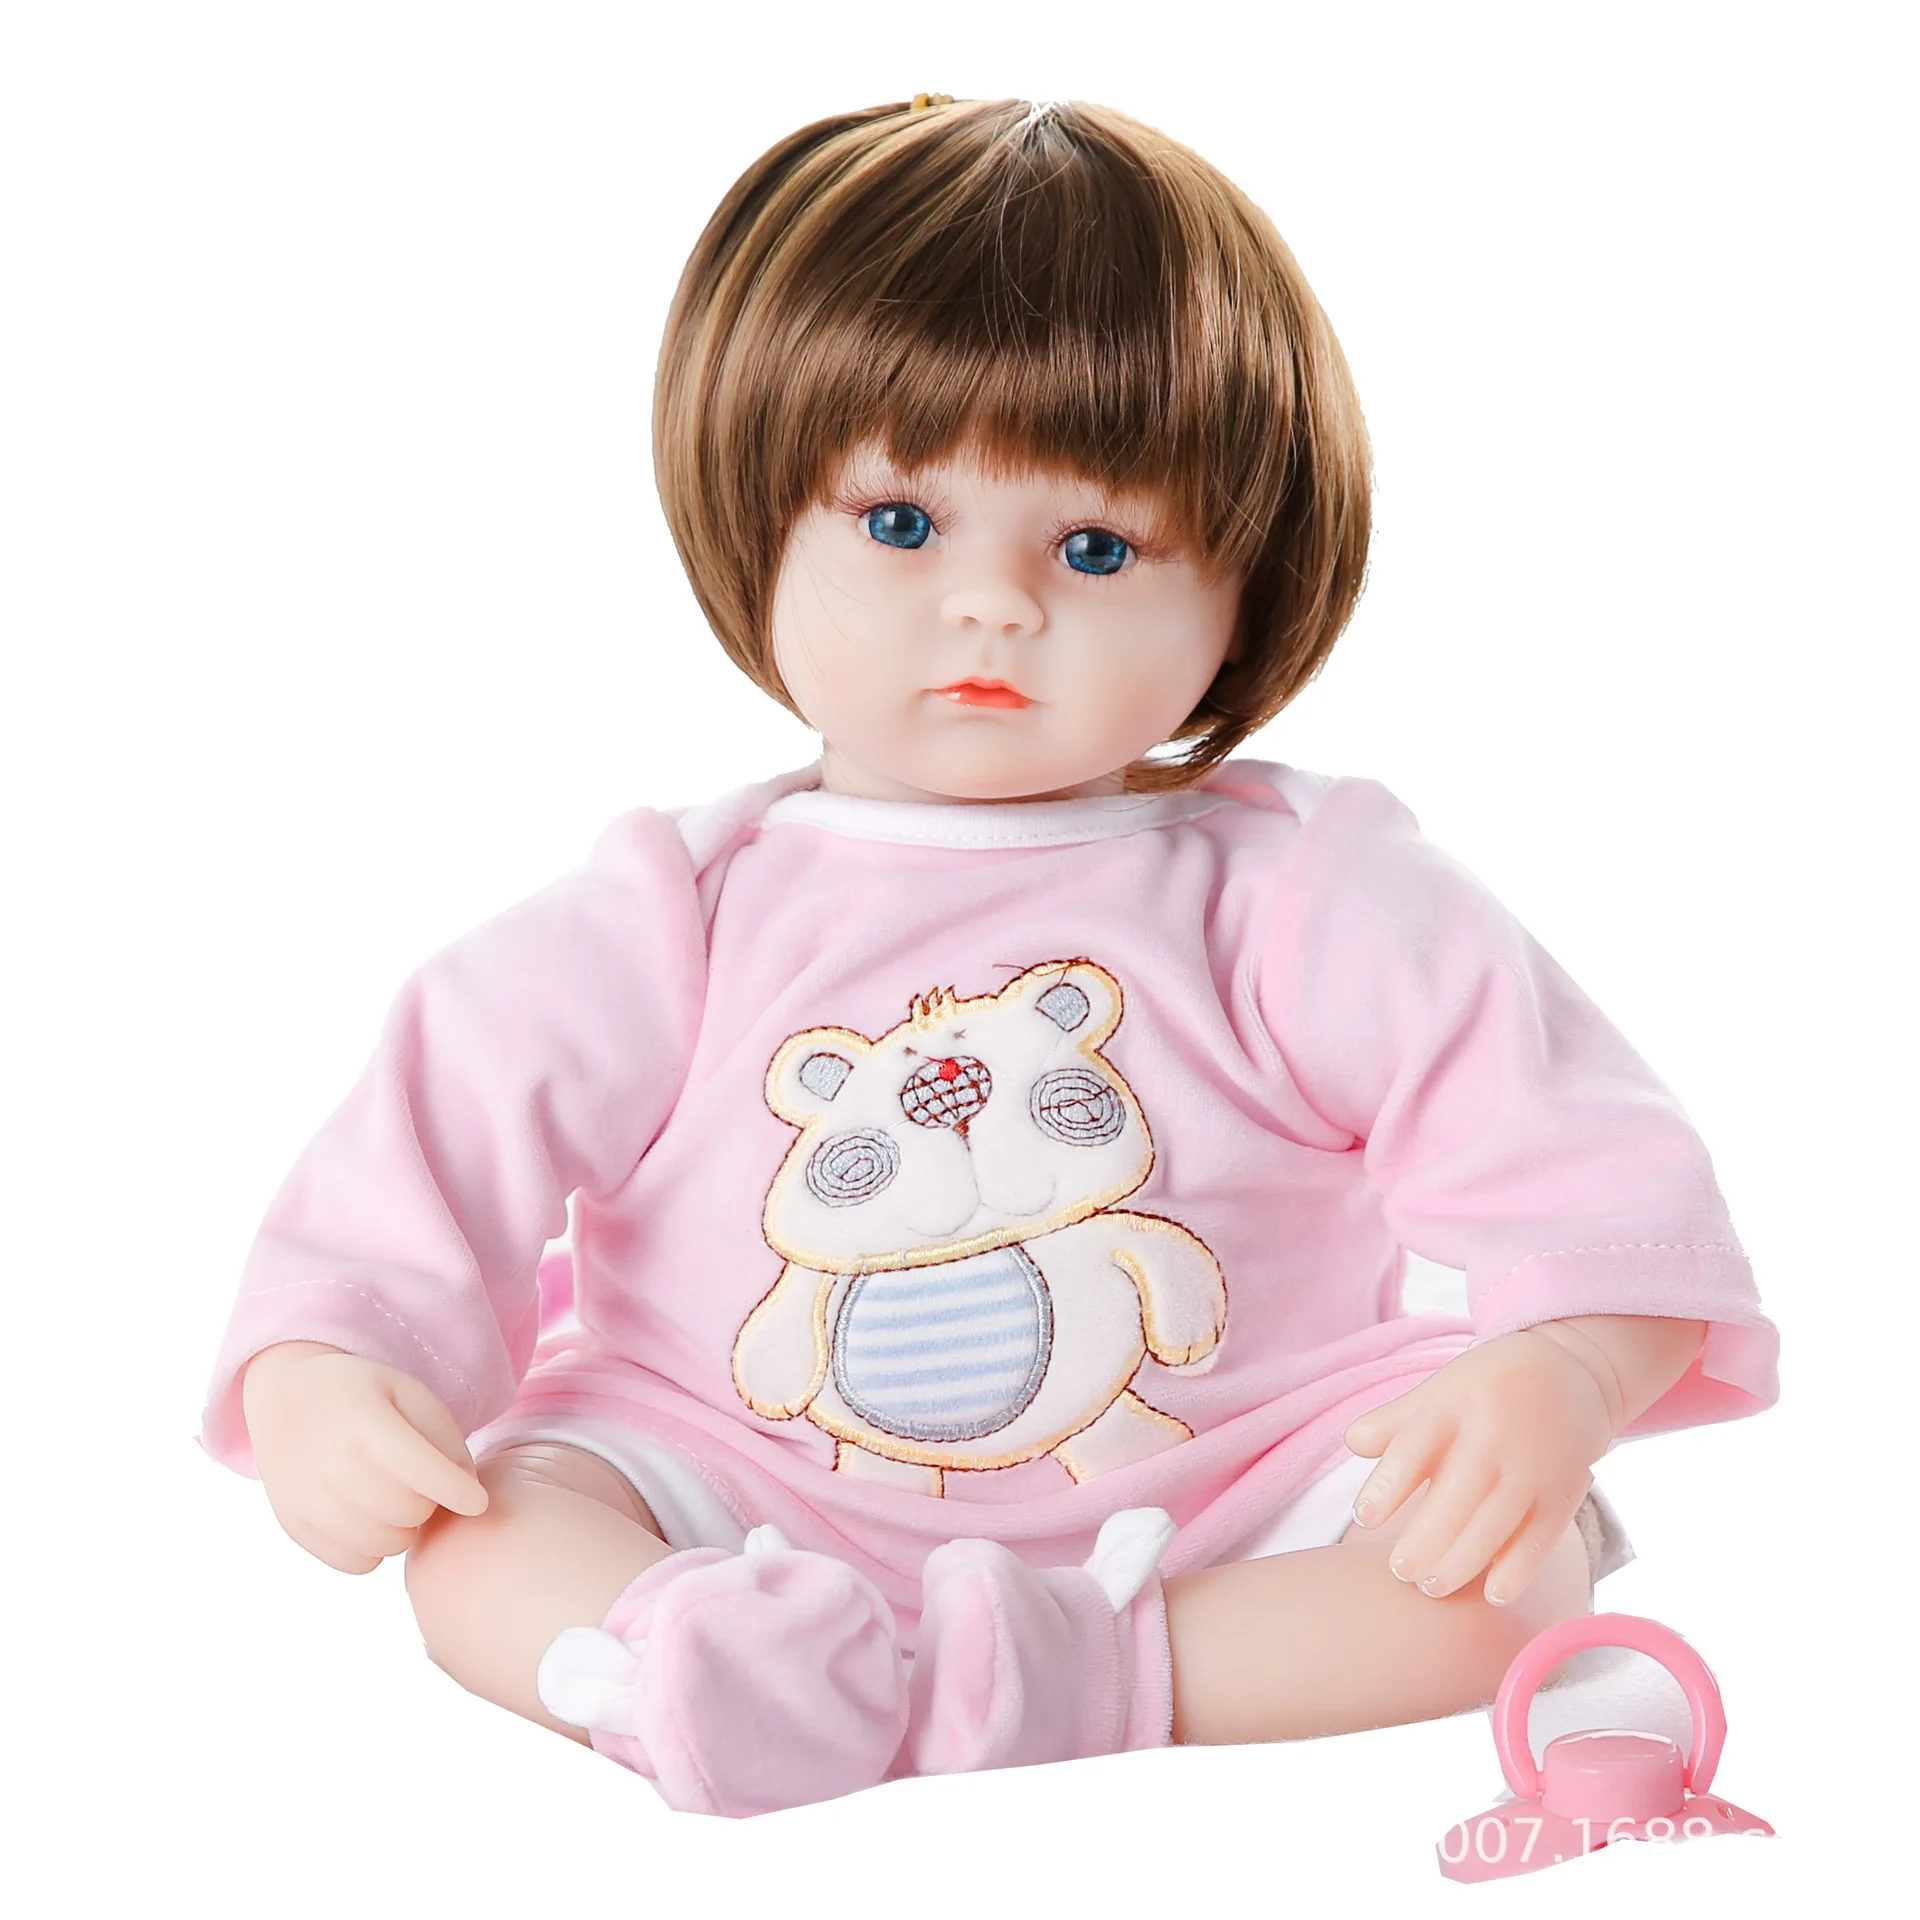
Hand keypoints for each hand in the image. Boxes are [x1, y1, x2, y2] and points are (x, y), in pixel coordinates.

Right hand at [242, 1342, 488, 1573]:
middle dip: (429, 1503)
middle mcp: (332, 1464)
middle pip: (410, 1512)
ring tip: (396, 1500)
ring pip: (387, 1544)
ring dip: (404, 1528)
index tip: (479, 1501)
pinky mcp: (295, 1525)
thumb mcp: (408, 1392)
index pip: (423, 1472)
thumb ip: (444, 1437)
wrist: (286, 1397)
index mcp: (365, 1423)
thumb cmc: (362, 1395)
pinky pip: (356, 1564)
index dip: (459, 1492)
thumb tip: (468, 1490)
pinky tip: (371, 1519)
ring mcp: (308, 1499)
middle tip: (421, 1484)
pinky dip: (374, 1549)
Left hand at [1341, 1329, 1614, 1606]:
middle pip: (1455, 1497)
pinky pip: (1541, 1537)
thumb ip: (1393, 1422)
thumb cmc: (1483, 1390)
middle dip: (1425, 1540)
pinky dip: (1519, 1569)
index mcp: (1452, 1408)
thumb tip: (1352, 1444)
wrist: (1567, 1373)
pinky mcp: (1562, 1493)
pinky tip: (1493, 1594)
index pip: (1414, 1449)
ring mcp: (1530, 1467)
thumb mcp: (1437, 1392)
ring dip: (1462, 1561)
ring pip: (1494, 1522)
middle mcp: (1492, 1438)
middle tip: (1400, 1571)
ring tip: (1431, 1586)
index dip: (1388, 1486)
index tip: (1364, 1518)